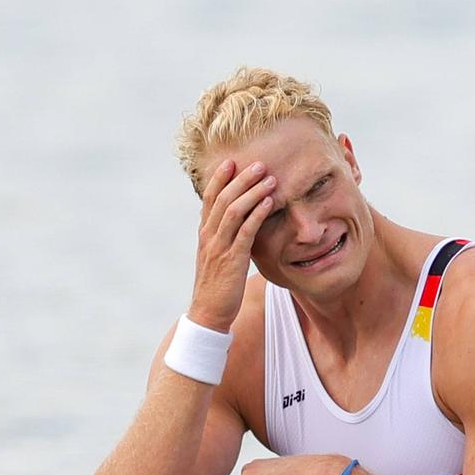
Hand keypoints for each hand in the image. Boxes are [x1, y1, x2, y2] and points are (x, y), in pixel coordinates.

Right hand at [188, 160, 276, 330]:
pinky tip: (269, 203)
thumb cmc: (217, 286)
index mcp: (204, 233)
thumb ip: (224, 238)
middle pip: (223, 199)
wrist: (209, 313)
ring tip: (269, 179)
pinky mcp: (232, 259)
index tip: (231, 161)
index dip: (219, 178)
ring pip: (233, 211)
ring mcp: (219, 247)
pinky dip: (257, 214)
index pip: (210, 199)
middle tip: (259, 164)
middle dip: (241, 179)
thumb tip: (237, 224)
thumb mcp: (217, 257)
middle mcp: (209, 236)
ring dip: (252, 192)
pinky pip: (245, 231)